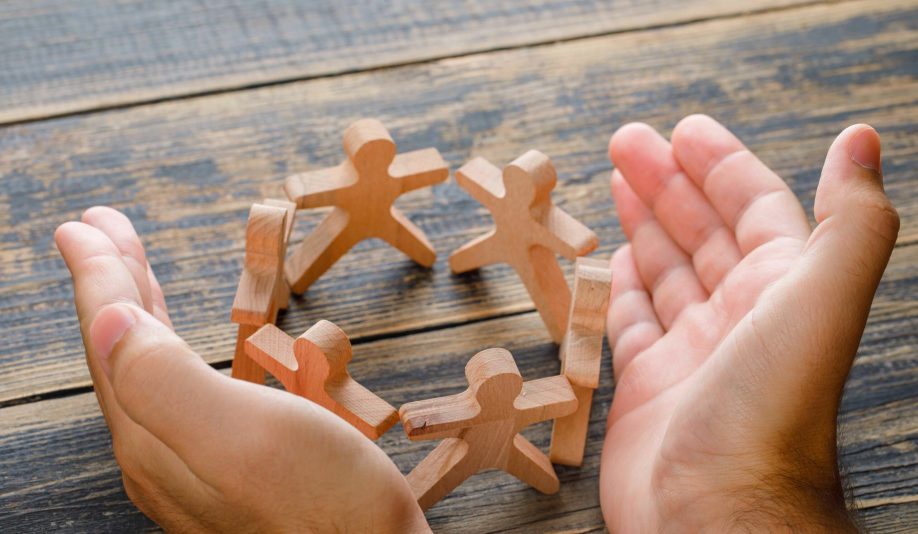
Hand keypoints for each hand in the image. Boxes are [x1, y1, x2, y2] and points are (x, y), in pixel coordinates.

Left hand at [55, 207, 428, 532]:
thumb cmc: (327, 506)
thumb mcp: (245, 436)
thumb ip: (166, 382)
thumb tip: (107, 320)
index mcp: (155, 436)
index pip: (111, 338)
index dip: (100, 276)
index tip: (85, 225)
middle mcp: (159, 452)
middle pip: (121, 350)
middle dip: (114, 283)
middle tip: (102, 228)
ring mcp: (188, 465)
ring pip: (148, 369)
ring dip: (140, 308)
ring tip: (135, 267)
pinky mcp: (223, 469)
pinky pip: (179, 391)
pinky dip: (173, 347)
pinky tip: (184, 342)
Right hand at [600, 116, 897, 530]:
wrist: (716, 511)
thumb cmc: (770, 407)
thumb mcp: (820, 297)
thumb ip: (847, 219)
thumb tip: (861, 139)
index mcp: (781, 289)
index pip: (753, 207)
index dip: (721, 165)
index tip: (683, 130)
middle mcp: (739, 316)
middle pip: (700, 232)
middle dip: (666, 182)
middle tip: (627, 142)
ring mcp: (691, 352)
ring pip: (664, 272)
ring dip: (642, 225)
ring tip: (615, 184)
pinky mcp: (645, 386)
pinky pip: (630, 323)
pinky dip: (621, 288)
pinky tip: (612, 260)